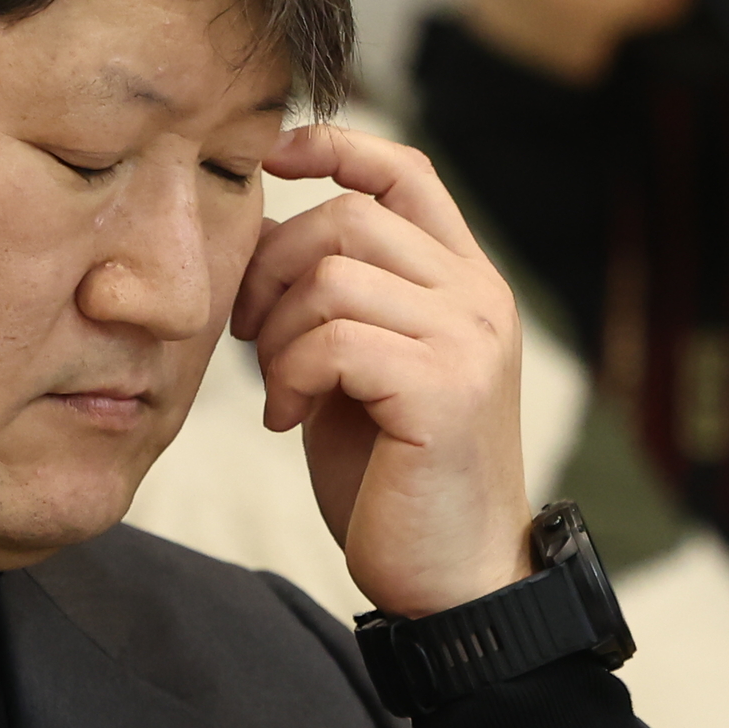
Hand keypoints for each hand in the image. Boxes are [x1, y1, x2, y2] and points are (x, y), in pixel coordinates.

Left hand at [236, 126, 531, 615]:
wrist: (452, 578)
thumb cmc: (397, 477)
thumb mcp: (362, 367)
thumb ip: (335, 297)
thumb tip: (260, 227)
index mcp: (465, 282)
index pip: (405, 170)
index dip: (333, 148)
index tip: (270, 159)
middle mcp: (479, 299)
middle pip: (348, 217)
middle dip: (272, 268)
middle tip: (249, 337)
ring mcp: (468, 340)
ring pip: (333, 277)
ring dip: (278, 336)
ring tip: (280, 392)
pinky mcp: (443, 389)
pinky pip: (333, 340)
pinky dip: (290, 377)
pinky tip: (289, 421)